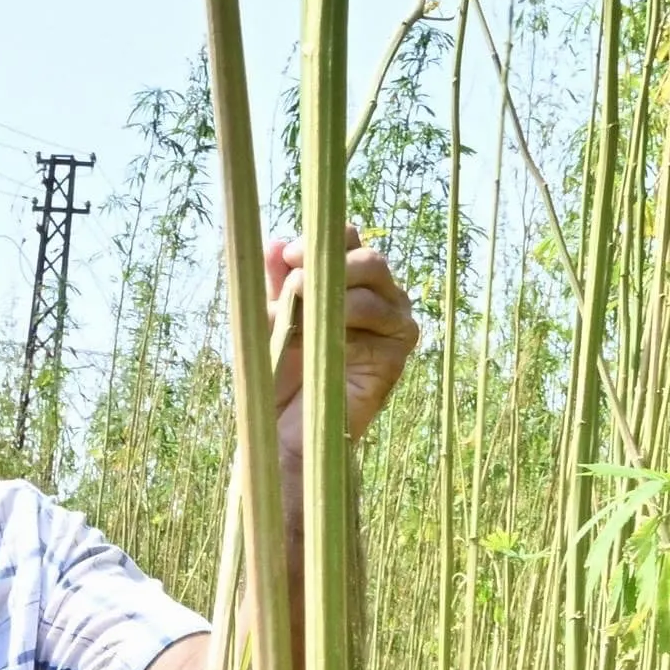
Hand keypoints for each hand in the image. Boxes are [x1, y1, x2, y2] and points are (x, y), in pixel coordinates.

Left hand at [264, 233, 418, 448]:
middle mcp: (378, 296)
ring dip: (330, 295)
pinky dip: (348, 321)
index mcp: (349, 281)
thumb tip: (275, 244)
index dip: (322, 240)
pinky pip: (383, 318)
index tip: (288, 255)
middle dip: (328, 263)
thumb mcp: (271, 319)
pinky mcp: (398, 351)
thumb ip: (277, 283)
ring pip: (374, 278)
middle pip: (368, 256)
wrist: (286, 429)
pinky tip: (322, 340)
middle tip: (294, 285)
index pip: (349, 240)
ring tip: (297, 322)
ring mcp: (393, 322)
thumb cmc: (279, 373)